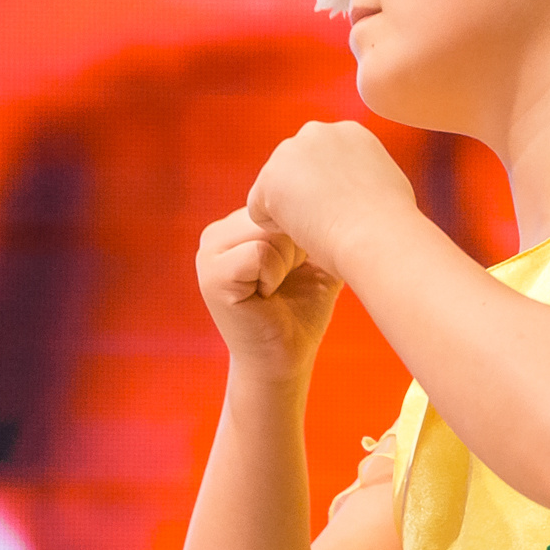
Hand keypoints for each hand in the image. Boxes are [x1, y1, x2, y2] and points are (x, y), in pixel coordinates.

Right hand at [196, 207, 343, 383]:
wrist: (287, 359)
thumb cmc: (302, 310)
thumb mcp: (312, 256)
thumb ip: (314, 221)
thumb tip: (341, 190)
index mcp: (235, 225)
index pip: (279, 201)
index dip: (301, 233)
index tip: (298, 267)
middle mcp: (215, 234)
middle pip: (273, 214)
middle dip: (295, 247)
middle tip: (287, 281)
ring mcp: (208, 253)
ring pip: (268, 231)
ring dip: (287, 263)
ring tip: (277, 288)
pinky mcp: (212, 276)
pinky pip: (260, 254)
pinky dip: (275, 275)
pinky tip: (267, 297)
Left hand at [245, 120, 418, 282]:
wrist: (377, 234)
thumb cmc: (390, 222)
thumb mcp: (386, 180)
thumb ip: (362, 172)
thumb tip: (355, 186)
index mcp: (349, 131)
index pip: (322, 161)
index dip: (331, 192)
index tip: (348, 210)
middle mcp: (317, 132)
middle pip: (295, 171)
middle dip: (305, 196)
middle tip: (332, 220)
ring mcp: (289, 152)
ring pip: (276, 190)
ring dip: (291, 211)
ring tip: (321, 226)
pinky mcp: (269, 179)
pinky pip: (259, 211)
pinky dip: (276, 228)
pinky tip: (304, 232)